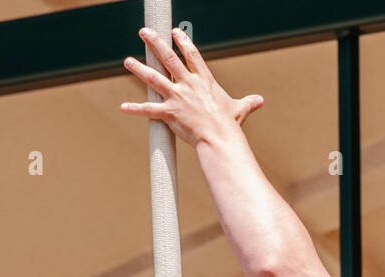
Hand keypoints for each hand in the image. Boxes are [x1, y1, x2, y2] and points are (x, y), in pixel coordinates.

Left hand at [120, 26, 262, 146]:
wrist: (220, 138)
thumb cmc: (230, 125)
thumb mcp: (240, 109)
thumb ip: (248, 102)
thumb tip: (260, 100)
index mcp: (203, 81)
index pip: (192, 55)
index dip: (183, 41)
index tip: (174, 31)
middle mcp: (188, 85)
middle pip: (168, 58)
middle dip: (155, 43)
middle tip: (144, 32)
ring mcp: (177, 97)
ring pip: (154, 78)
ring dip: (139, 68)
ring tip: (127, 60)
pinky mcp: (169, 113)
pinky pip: (149, 110)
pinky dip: (135, 109)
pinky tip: (123, 106)